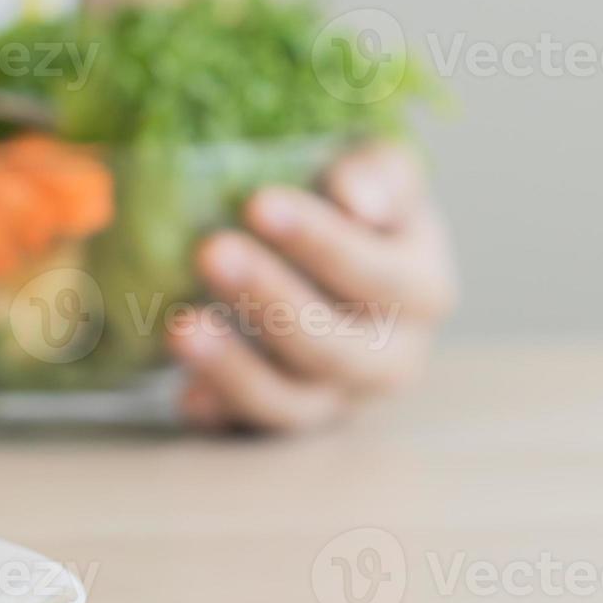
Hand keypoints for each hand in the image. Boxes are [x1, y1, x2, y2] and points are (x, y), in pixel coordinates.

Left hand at [166, 143, 457, 432]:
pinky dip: (217, 413)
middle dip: (271, 300)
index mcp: (421, 290)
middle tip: (211, 252)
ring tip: (182, 329)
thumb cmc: (350, 206)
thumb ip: (378, 172)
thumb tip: (358, 199)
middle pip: (336, 347)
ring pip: (292, 402)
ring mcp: (335, 400)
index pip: (379, 275)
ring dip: (235, 369)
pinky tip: (185, 394)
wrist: (328, 262)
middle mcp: (390, 358)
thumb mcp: (378, 172)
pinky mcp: (283, 423)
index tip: (259, 202)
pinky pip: (248, 431)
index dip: (321, 242)